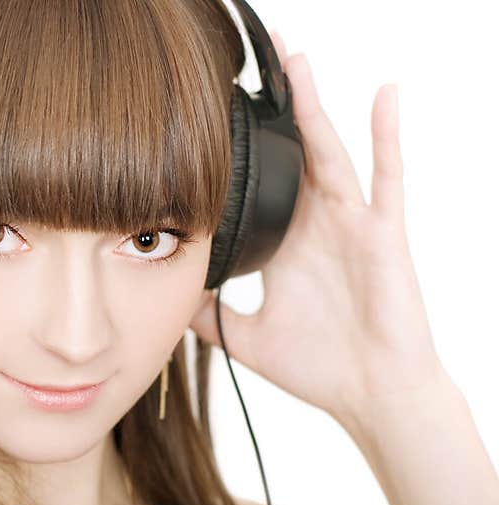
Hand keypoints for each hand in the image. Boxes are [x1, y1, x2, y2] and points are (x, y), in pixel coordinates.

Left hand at [189, 31, 445, 430]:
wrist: (370, 396)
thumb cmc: (319, 367)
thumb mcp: (245, 337)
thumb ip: (206, 317)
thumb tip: (165, 302)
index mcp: (285, 246)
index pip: (257, 188)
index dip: (236, 155)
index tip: (205, 120)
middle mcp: (315, 228)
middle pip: (290, 156)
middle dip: (274, 110)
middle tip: (252, 62)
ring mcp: (349, 227)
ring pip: (330, 154)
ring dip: (314, 107)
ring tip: (296, 60)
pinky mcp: (382, 237)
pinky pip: (386, 181)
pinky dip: (387, 138)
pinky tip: (383, 96)